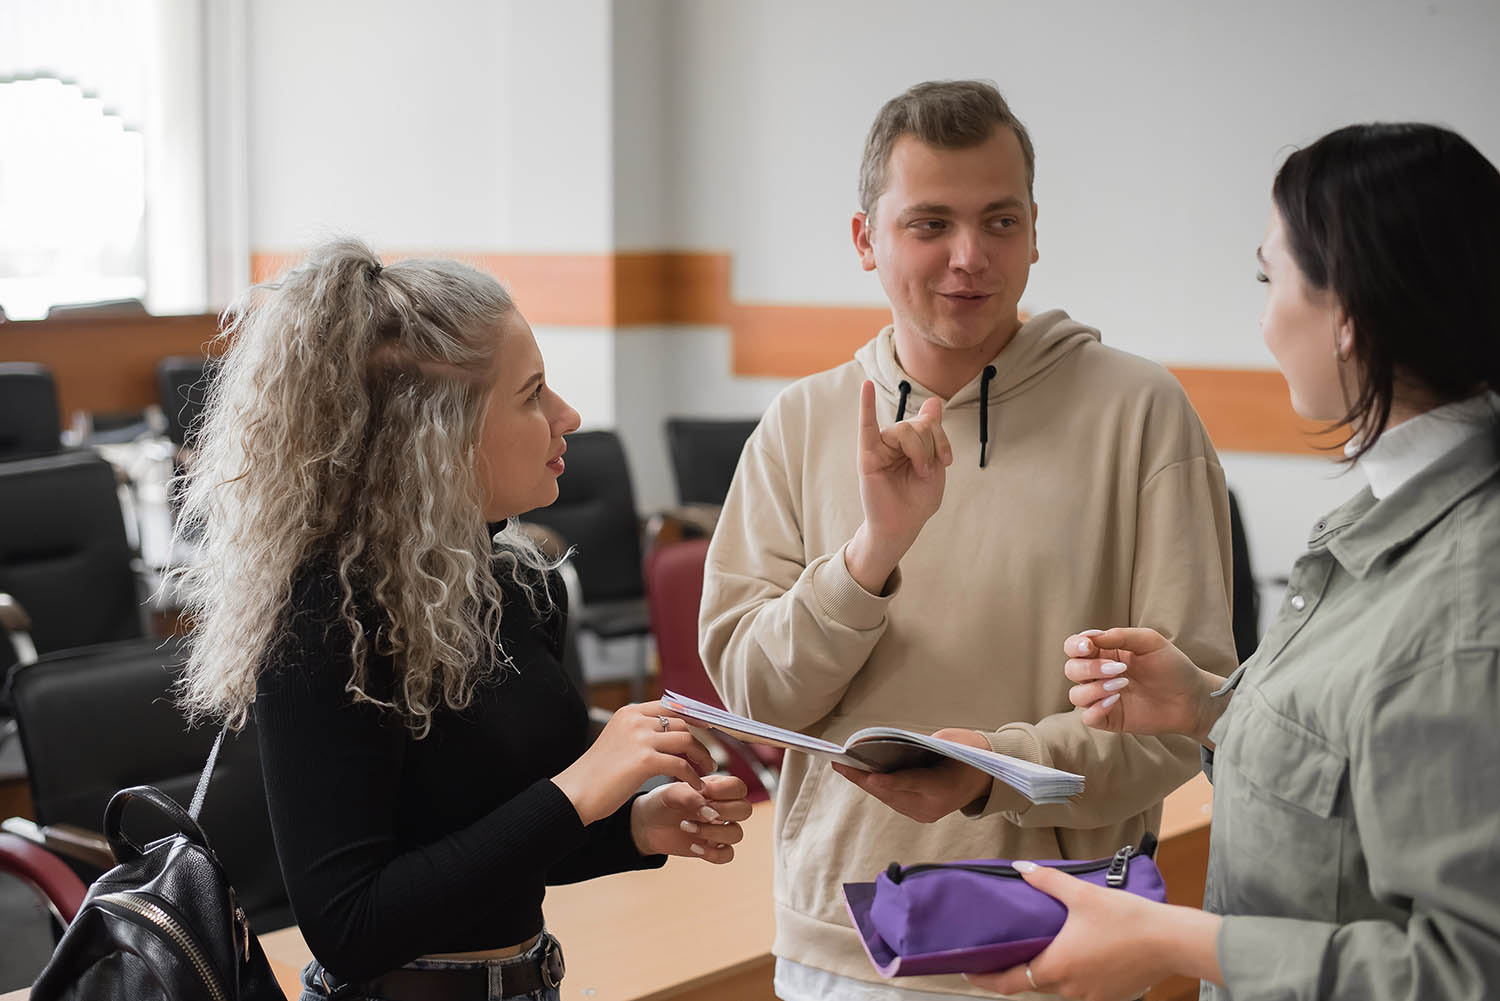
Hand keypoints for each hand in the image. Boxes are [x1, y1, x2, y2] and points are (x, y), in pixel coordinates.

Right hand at [552, 702, 714, 825]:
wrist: (576, 793)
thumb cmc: (597, 774)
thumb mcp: (619, 741)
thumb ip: (641, 733)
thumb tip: (671, 733)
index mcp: (629, 712)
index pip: (670, 706)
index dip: (693, 717)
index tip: (707, 728)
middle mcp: (635, 720)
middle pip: (682, 723)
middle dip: (699, 742)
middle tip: (706, 760)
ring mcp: (640, 738)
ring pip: (686, 741)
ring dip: (701, 757)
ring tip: (706, 772)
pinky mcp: (644, 760)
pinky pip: (681, 765)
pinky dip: (693, 777)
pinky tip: (695, 787)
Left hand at [630, 774, 751, 862]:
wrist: (647, 825)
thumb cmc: (662, 802)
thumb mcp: (671, 793)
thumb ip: (691, 796)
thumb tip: (710, 813)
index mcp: (717, 789)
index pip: (738, 787)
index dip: (725, 790)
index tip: (704, 791)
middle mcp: (722, 808)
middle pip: (745, 810)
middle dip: (724, 811)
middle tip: (700, 812)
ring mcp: (719, 829)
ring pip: (737, 834)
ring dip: (713, 832)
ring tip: (686, 827)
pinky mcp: (712, 848)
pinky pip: (727, 855)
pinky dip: (713, 853)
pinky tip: (693, 846)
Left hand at [831, 728, 991, 822]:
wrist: (987, 778)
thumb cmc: (970, 753)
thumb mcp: (953, 742)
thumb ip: (924, 747)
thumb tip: (888, 746)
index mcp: (944, 787)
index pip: (912, 783)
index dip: (888, 781)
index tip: (868, 777)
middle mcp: (932, 806)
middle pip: (892, 793)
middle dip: (864, 779)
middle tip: (840, 764)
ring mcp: (925, 814)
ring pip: (889, 798)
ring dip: (866, 783)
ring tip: (844, 767)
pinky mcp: (919, 813)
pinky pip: (893, 799)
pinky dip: (878, 787)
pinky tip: (862, 774)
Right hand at [845, 381, 952, 594]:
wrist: (903, 525)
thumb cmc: (917, 500)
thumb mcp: (934, 465)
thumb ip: (932, 433)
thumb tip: (934, 400)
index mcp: (911, 442)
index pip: (927, 422)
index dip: (940, 438)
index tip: (947, 460)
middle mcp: (894, 441)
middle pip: (917, 424)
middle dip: (930, 445)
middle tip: (927, 471)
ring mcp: (880, 446)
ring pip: (903, 429)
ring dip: (918, 450)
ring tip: (919, 472)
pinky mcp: (868, 455)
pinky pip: (866, 426)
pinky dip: (866, 405)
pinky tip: (866, 387)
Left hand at [963, 862, 1221, 999]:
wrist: (1170, 942)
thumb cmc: (1126, 918)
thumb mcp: (1081, 894)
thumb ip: (1046, 881)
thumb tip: (1020, 868)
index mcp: (1055, 967)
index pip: (1008, 982)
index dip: (985, 978)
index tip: (968, 971)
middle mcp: (1068, 988)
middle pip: (1032, 983)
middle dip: (1018, 968)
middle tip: (1006, 949)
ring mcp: (1090, 997)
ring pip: (1057, 986)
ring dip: (1049, 970)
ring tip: (1044, 945)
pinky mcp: (1109, 997)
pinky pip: (1081, 989)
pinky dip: (1073, 974)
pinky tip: (1079, 955)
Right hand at [1063, 628, 1226, 744]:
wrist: (1192, 698)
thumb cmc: (1173, 667)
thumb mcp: (1149, 641)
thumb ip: (1120, 635)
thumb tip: (1091, 637)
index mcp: (1105, 653)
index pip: (1074, 647)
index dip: (1075, 645)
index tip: (1090, 646)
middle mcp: (1099, 675)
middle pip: (1071, 669)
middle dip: (1089, 668)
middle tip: (1119, 668)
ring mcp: (1103, 698)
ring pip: (1076, 694)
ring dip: (1094, 688)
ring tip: (1122, 685)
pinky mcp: (1110, 718)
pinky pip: (1087, 717)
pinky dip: (1096, 708)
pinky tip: (1116, 700)